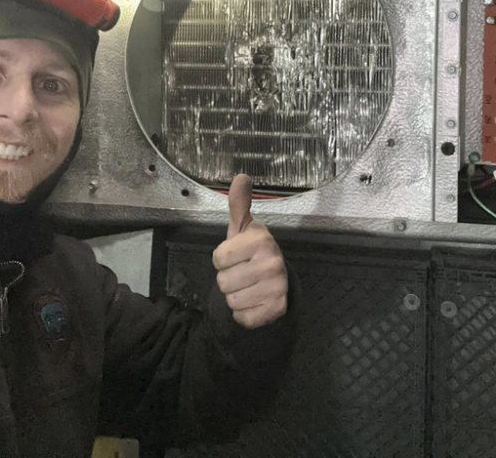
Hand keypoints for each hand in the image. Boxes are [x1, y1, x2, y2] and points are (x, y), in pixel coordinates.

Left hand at [212, 174, 288, 329]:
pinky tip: (254, 301)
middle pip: (223, 282)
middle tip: (243, 272)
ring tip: (249, 285)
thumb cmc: (251, 251)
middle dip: (228, 279)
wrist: (276, 279)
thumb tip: (241, 177)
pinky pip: (243, 318)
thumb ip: (238, 205)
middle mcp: (272, 262)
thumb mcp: (242, 228)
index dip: (222, 258)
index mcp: (261, 239)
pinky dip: (244, 314)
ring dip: (235, 296)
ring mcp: (277, 287)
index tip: (236, 255)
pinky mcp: (277, 309)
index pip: (218, 257)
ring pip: (231, 301)